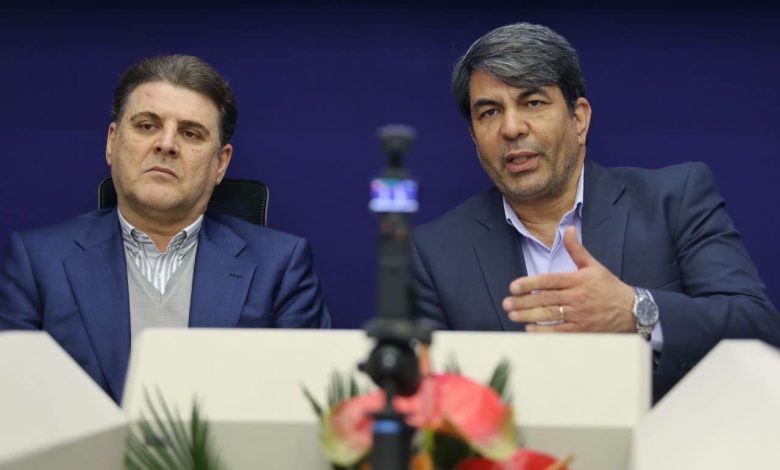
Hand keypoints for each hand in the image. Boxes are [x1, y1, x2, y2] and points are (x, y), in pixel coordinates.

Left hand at [502, 226, 635, 332]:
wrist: (633, 310)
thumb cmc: (609, 287)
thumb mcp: (594, 266)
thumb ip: (577, 250)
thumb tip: (567, 229)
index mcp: (579, 280)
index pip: (550, 280)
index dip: (530, 283)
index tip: (513, 286)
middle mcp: (578, 297)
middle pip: (546, 299)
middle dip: (524, 301)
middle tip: (506, 303)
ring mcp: (580, 315)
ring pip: (551, 315)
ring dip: (529, 315)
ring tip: (513, 315)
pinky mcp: (583, 331)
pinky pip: (560, 331)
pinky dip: (544, 331)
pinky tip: (529, 329)